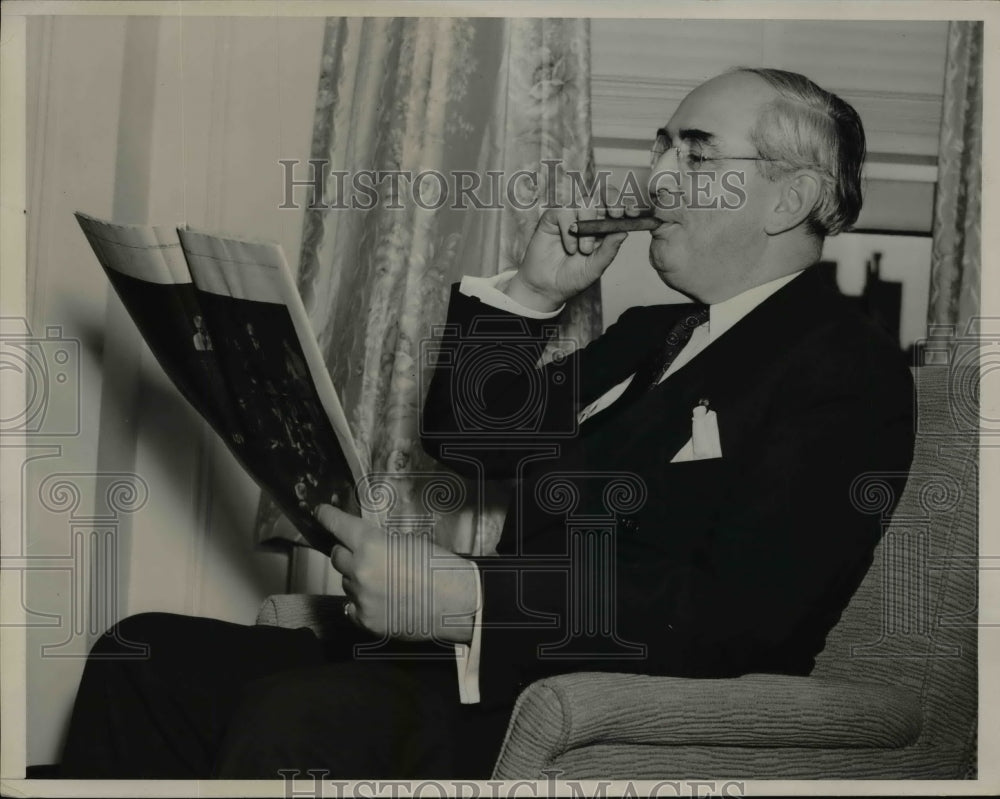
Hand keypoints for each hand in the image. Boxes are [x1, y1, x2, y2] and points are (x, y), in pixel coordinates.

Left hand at [317, 504, 477, 643]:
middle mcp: (359, 570)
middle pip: (337, 556)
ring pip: (346, 583)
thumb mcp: (409, 542)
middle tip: (367, 556)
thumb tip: (363, 543)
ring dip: (358, 579)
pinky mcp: (365, 620)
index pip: (337, 525)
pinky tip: (383, 600)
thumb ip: (380, 542)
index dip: (327, 517)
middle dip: (348, 552)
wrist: (457, 603)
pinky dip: (362, 603)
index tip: (321, 513)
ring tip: (386, 583)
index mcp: (371, 544)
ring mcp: (360, 597)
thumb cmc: (440, 569)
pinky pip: (352, 607)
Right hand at [506, 185, 642, 311]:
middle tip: (616, 215)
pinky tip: (569, 248)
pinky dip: (568, 229)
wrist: (548, 287)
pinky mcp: (553, 217)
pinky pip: (564, 211)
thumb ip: (609, 249)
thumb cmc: (572, 277)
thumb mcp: (595, 267)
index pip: (617, 209)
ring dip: (588, 226)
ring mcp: (571, 216)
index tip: (633, 213)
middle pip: (603, 196)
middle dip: (612, 201)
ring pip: (585, 202)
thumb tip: (625, 232)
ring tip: (583, 250)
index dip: (626, 206)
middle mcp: (588, 218)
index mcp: (603, 228)